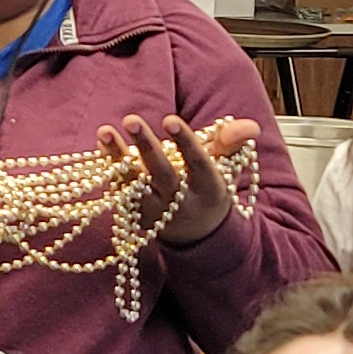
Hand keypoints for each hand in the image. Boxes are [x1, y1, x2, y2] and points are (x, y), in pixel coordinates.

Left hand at [109, 114, 257, 246]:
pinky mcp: (134, 215)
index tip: (170, 119)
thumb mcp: (226, 167)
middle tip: (132, 120)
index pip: (198, 165)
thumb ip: (232, 143)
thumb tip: (248, 126)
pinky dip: (111, 166)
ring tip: (105, 130)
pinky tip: (103, 142)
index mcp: (209, 190)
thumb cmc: (209, 188)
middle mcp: (181, 203)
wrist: (196, 234)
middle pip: (162, 174)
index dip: (186, 142)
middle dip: (147, 146)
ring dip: (118, 157)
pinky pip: (120, 189)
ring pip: (134, 184)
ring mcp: (155, 212)